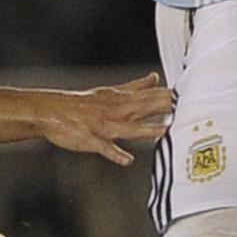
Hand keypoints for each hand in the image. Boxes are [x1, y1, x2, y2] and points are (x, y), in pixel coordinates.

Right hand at [38, 73, 175, 165]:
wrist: (50, 111)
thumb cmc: (82, 104)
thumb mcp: (110, 91)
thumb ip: (135, 86)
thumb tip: (154, 77)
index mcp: (120, 99)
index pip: (147, 95)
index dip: (166, 95)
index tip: (186, 93)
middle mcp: (114, 110)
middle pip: (142, 107)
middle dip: (161, 107)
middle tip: (182, 105)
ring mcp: (103, 126)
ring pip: (128, 128)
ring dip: (146, 129)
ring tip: (164, 131)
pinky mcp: (91, 140)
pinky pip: (105, 148)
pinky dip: (115, 153)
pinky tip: (127, 160)